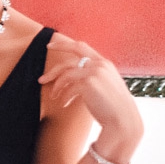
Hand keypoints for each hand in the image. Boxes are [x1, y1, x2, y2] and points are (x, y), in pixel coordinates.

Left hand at [39, 37, 142, 160]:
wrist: (123, 118)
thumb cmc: (113, 106)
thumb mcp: (105, 85)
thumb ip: (93, 77)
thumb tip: (72, 77)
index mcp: (104, 63)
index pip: (81, 46)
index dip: (64, 44)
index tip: (50, 45)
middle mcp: (100, 64)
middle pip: (71, 53)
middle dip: (53, 58)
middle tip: (41, 75)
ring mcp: (94, 72)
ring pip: (66, 73)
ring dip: (56, 86)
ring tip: (53, 97)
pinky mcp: (88, 83)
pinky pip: (68, 88)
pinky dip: (64, 97)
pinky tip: (64, 104)